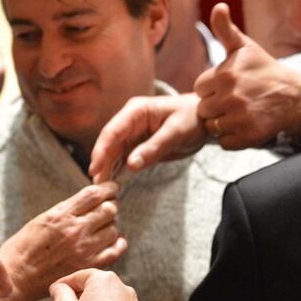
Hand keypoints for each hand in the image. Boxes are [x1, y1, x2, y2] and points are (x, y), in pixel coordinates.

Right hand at [0, 182, 124, 300]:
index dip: (109, 188)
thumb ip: (67, 211)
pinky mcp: (89, 265)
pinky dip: (118, 243)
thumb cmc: (22, 249)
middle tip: (107, 209)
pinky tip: (113, 241)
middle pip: (110, 209)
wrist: (16, 279)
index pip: (95, 194)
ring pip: (114, 229)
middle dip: (111, 206)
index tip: (113, 187)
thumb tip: (90, 201)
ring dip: (111, 226)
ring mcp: (84, 248)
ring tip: (103, 228)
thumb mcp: (41, 220)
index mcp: (61, 215)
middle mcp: (75, 229)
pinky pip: (116, 250)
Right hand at [88, 93, 205, 182]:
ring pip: (114, 153)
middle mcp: (130, 122)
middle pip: (110, 144)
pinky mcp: (138, 146)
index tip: (94, 169)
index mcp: (136, 111)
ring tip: (101, 188)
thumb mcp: (176, 132)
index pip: (113, 131)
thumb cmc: (192, 119)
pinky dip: (118, 170)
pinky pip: (124, 159)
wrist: (206, 120)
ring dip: (107, 169)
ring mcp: (133, 134)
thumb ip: (154, 148)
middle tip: (96, 185)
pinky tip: (112, 184)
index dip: (101, 150)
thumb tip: (131, 165)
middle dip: (101, 163)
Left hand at [193, 3, 300, 149]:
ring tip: (241, 112)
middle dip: (217, 106)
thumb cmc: (266, 70)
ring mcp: (240, 118)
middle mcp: (231, 97)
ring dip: (223, 122)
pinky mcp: (248, 136)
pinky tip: (246, 125)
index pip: (200, 89)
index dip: (213, 89)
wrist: (296, 96)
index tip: (229, 86)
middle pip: (204, 110)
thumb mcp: (245, 47)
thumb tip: (218, 6)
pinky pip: (225, 142)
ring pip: (213, 126)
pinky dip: (233, 137)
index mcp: (225, 75)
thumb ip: (225, 29)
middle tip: (237, 100)